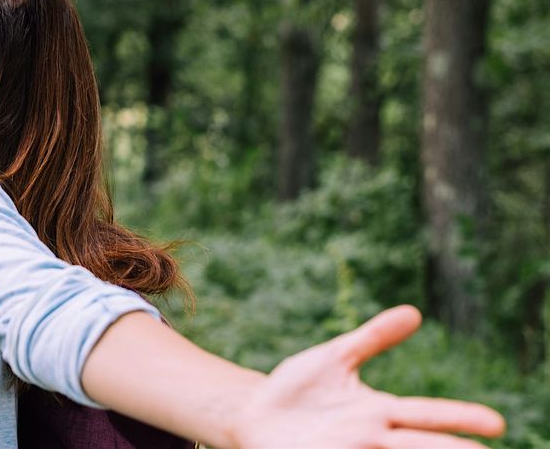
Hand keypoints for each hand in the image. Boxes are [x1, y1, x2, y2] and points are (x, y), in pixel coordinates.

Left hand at [227, 305, 505, 447]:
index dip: (459, 418)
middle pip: (418, 444)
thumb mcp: (336, 357)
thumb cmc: (298, 387)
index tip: (496, 424)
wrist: (253, 411)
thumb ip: (373, 338)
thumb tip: (414, 313)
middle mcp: (369, 436)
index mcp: (379, 412)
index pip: (427, 415)